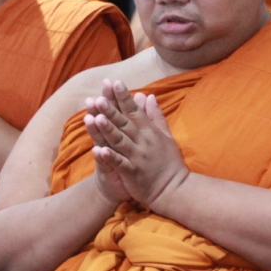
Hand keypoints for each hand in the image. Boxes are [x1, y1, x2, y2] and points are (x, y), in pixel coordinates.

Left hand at [82, 82, 187, 209]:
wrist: (174, 189)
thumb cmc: (169, 162)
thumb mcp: (165, 135)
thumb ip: (155, 115)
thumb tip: (149, 95)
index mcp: (149, 131)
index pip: (134, 110)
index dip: (123, 96)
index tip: (114, 82)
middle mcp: (143, 141)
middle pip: (124, 123)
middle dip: (111, 110)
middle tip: (98, 97)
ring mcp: (137, 157)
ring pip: (120, 140)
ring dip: (108, 129)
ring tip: (96, 118)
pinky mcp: (133, 172)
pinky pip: (120, 163)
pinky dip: (110, 156)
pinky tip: (99, 150)